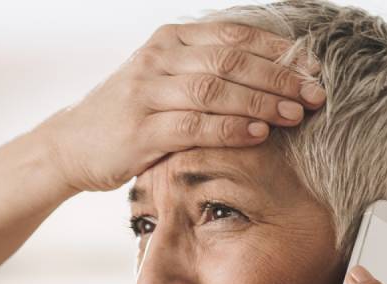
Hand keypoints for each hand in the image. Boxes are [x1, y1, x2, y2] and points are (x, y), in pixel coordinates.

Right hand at [36, 20, 324, 195]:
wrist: (71, 145)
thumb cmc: (129, 114)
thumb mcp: (165, 79)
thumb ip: (206, 69)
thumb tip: (273, 72)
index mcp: (170, 39)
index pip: (235, 36)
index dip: (279, 51)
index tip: (314, 67)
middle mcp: (158, 58)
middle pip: (231, 60)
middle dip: (279, 77)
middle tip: (315, 94)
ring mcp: (146, 92)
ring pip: (215, 89)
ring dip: (261, 101)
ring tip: (295, 114)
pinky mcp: (139, 130)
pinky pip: (193, 125)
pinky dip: (230, 128)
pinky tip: (258, 133)